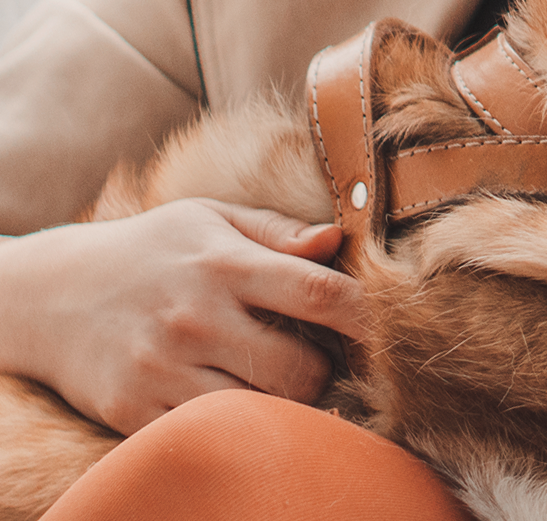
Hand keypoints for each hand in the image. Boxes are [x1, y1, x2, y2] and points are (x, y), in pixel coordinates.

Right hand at [0, 199, 365, 434]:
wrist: (47, 294)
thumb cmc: (149, 250)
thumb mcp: (210, 218)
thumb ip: (278, 231)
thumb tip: (338, 239)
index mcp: (223, 264)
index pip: (319, 293)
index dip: (369, 315)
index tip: (394, 326)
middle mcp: (195, 318)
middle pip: (301, 368)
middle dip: (326, 368)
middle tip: (317, 356)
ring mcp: (163, 370)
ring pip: (262, 409)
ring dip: (286, 400)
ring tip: (277, 375)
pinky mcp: (134, 412)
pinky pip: (212, 434)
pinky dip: (237, 423)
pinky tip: (234, 396)